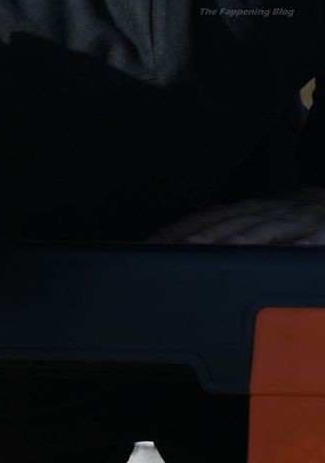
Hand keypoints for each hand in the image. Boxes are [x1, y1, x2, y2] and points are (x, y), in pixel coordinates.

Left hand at [151, 190, 324, 246]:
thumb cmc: (284, 217)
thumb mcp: (249, 220)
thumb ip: (219, 231)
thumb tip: (177, 247)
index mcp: (243, 211)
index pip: (203, 219)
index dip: (178, 231)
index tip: (154, 245)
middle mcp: (263, 212)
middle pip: (230, 223)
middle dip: (205, 235)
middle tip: (183, 247)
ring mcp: (293, 220)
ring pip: (268, 228)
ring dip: (247, 237)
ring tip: (228, 247)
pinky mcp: (321, 231)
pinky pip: (313, 238)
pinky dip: (304, 244)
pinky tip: (295, 251)